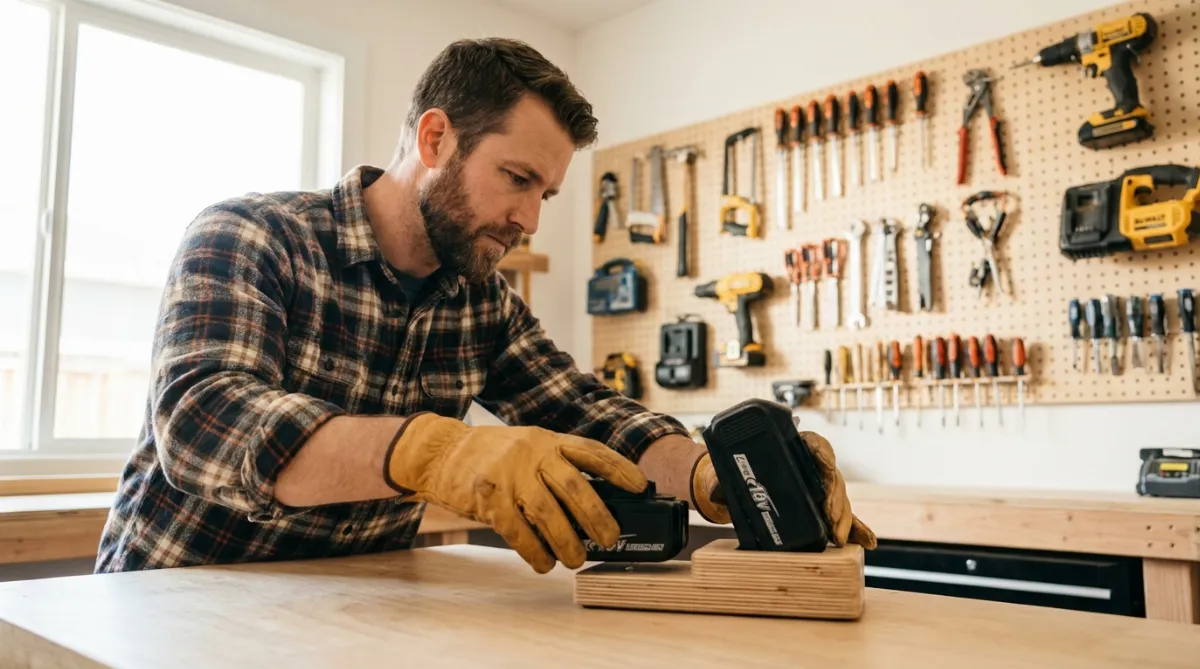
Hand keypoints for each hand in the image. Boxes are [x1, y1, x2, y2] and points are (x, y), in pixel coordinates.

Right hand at [383, 413, 646, 573]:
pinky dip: (534, 551)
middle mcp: (531, 453)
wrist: (441, 451)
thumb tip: (594, 506)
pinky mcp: (487, 497)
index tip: (640, 486)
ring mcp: (508, 474)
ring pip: (548, 513)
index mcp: (547, 440)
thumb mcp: (528, 447)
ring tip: (575, 559)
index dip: (618, 468)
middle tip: (609, 539)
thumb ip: (556, 467)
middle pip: (574, 486)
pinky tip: (543, 563)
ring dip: (567, 542)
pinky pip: (517, 531)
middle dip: (597, 516)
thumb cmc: (492, 456)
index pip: (591, 451)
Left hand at [689, 433, 876, 548]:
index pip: (814, 443)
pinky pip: (842, 517)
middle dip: (835, 498)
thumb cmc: (732, 475)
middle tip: (831, 518)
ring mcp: (817, 487)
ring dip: (843, 517)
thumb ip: (721, 481)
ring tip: (839, 537)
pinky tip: (867, 541)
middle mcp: (809, 465)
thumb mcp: (725, 474)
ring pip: (838, 499)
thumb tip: (717, 489)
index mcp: (791, 447)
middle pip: (831, 477)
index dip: (822, 451)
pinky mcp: (820, 508)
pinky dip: (856, 529)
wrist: (734, 487)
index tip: (824, 464)